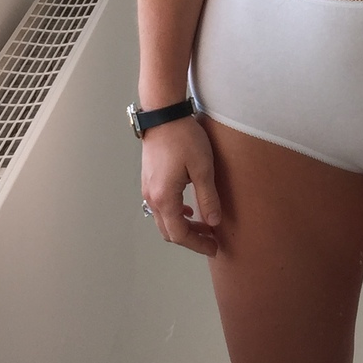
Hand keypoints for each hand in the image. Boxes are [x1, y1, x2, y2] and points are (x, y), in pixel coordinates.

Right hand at [141, 115, 221, 255]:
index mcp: (165, 198)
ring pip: (164, 220)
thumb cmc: (184, 139)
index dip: (197, 244)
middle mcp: (152, 197)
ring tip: (205, 225)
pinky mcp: (150, 180)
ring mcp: (148, 189)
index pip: (179, 234)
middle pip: (169, 231)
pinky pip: (161, 207)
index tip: (214, 247)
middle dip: (191, 239)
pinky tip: (190, 209)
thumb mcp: (203, 169)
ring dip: (184, 226)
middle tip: (212, 240)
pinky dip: (176, 214)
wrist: (163, 115)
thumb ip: (208, 198)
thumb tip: (214, 222)